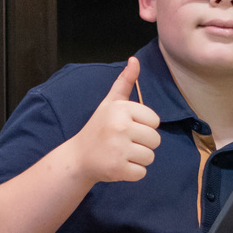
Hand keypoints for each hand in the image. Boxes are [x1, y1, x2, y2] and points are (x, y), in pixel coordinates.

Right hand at [67, 57, 161, 183]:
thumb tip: (135, 59)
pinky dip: (132, 173)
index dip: (143, 127)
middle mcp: (120, 127)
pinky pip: (141, 173)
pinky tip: (118, 166)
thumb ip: (124, 82)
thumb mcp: (110, 103)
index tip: (126, 128)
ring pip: (150, 157)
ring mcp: (119, 149)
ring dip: (139, 159)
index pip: (154, 121)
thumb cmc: (98, 128)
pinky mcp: (118, 169)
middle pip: (155, 140)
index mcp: (121, 109)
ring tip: (121, 154)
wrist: (78, 157)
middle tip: (123, 143)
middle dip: (143, 144)